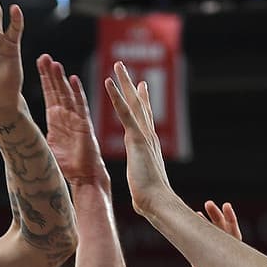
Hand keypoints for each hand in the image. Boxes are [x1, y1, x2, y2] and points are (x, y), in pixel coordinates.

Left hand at [37, 54, 107, 187]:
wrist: (83, 176)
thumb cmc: (66, 164)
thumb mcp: (46, 145)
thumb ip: (36, 134)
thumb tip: (16, 132)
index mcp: (55, 119)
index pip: (50, 94)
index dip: (45, 78)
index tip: (39, 62)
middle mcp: (66, 115)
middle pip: (57, 89)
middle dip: (51, 73)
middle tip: (44, 56)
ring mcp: (75, 118)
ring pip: (67, 94)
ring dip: (61, 78)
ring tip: (55, 63)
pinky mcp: (84, 125)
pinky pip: (80, 106)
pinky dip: (76, 92)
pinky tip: (73, 79)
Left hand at [104, 61, 177, 215]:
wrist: (157, 201)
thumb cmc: (151, 198)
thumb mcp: (144, 182)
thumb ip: (143, 179)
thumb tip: (143, 190)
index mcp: (148, 145)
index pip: (144, 118)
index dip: (141, 101)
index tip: (141, 86)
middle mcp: (148, 135)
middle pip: (140, 104)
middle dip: (132, 85)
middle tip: (124, 67)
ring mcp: (143, 135)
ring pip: (132, 102)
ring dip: (124, 82)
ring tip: (117, 64)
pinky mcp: (136, 138)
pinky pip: (124, 113)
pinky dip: (116, 97)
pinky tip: (109, 83)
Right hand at [191, 201, 240, 266]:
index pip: (233, 241)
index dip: (229, 224)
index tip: (224, 207)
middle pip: (223, 238)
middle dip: (218, 220)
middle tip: (209, 204)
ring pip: (211, 244)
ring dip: (206, 228)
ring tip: (199, 211)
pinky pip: (199, 256)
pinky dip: (194, 243)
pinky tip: (188, 233)